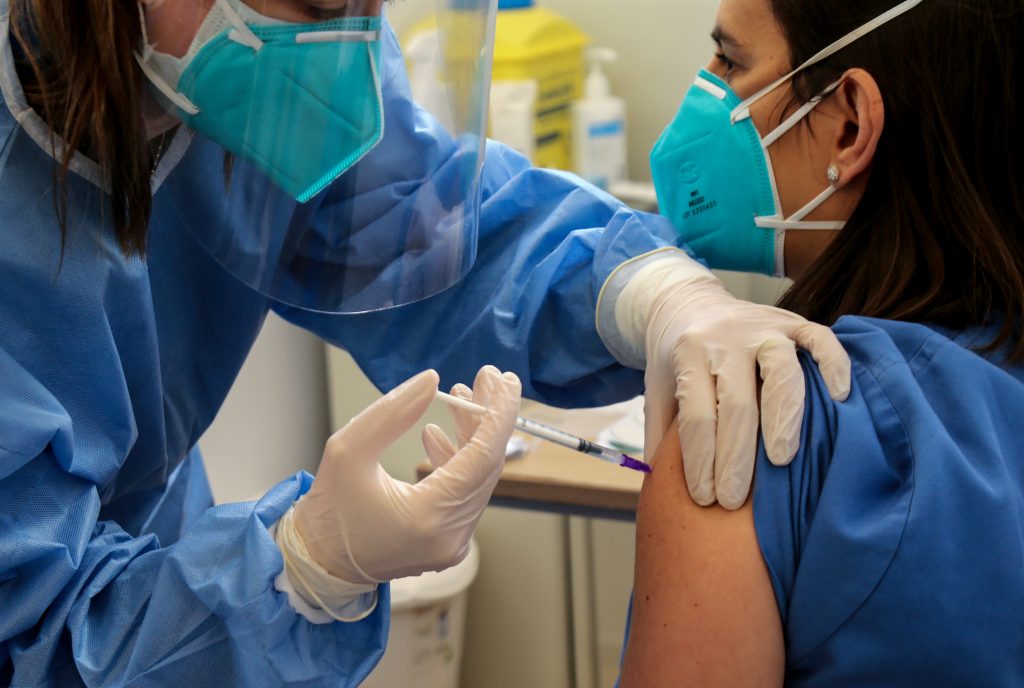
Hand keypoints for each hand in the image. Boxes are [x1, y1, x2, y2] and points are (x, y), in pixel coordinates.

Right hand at [292, 366, 520, 582]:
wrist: (318, 563)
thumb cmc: (329, 509)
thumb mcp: (348, 449)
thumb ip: (393, 413)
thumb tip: (433, 381)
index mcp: (428, 517)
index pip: (483, 457)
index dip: (498, 413)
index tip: (504, 379)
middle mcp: (450, 537)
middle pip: (486, 466)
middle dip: (488, 418)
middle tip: (484, 379)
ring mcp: (452, 546)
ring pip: (478, 479)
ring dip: (472, 436)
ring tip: (459, 398)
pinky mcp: (448, 545)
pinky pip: (465, 495)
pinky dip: (458, 462)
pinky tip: (437, 435)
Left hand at [643, 267, 848, 509]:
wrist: (688, 302)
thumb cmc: (675, 359)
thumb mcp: (657, 388)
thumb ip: (661, 431)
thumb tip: (661, 484)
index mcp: (688, 354)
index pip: (697, 416)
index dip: (702, 461)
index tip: (706, 498)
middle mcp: (726, 338)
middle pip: (737, 402)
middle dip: (736, 457)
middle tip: (735, 499)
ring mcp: (763, 326)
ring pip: (781, 370)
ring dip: (783, 418)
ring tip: (781, 460)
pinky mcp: (793, 321)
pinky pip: (820, 339)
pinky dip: (834, 366)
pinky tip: (839, 398)